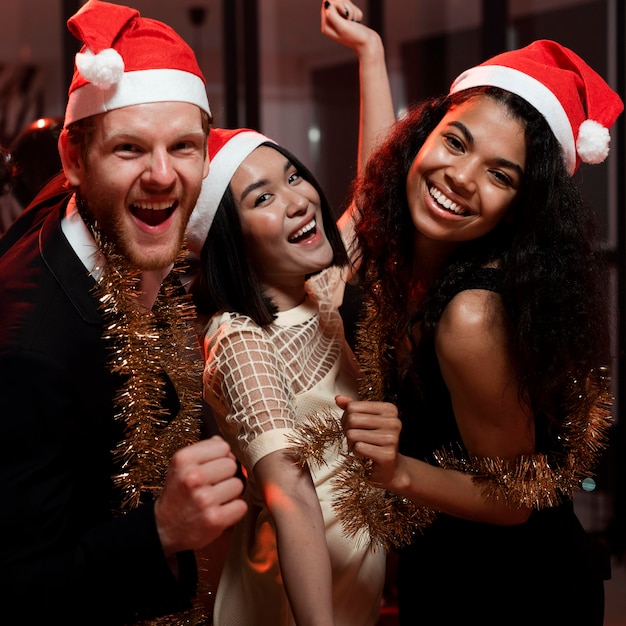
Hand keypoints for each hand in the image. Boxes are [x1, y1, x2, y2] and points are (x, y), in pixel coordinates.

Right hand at [154, 436, 246, 556]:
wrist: (164, 528)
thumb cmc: (178, 493)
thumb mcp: (182, 465)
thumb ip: (204, 450)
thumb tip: (225, 445)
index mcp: (184, 459)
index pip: (222, 446)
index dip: (220, 457)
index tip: (211, 467)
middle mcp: (193, 477)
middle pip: (232, 465)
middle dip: (225, 475)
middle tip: (212, 485)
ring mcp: (204, 499)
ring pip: (238, 485)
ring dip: (230, 493)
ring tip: (215, 498)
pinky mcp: (215, 519)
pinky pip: (241, 505)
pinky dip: (234, 509)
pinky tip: (220, 510)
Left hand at [321, 1, 377, 53]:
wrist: (369, 44)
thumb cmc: (355, 37)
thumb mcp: (342, 26)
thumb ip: (332, 15)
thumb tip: (325, 2)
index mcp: (326, 26)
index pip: (327, 4)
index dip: (338, 4)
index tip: (344, 13)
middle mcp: (331, 23)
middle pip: (336, 2)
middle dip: (346, 7)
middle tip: (350, 20)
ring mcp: (339, 20)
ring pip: (344, 3)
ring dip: (352, 11)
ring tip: (353, 22)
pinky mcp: (348, 19)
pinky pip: (351, 7)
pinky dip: (356, 13)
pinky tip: (356, 22)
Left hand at [335, 394, 400, 488]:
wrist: (390, 468)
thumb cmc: (375, 442)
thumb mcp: (364, 421)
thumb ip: (352, 408)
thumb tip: (338, 398)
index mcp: (389, 409)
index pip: (353, 406)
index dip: (346, 418)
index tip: (354, 427)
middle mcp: (394, 421)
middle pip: (352, 419)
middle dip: (347, 431)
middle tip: (355, 439)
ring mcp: (392, 438)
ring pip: (352, 434)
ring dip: (351, 444)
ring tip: (361, 447)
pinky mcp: (388, 454)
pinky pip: (358, 448)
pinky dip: (356, 453)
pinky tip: (365, 456)